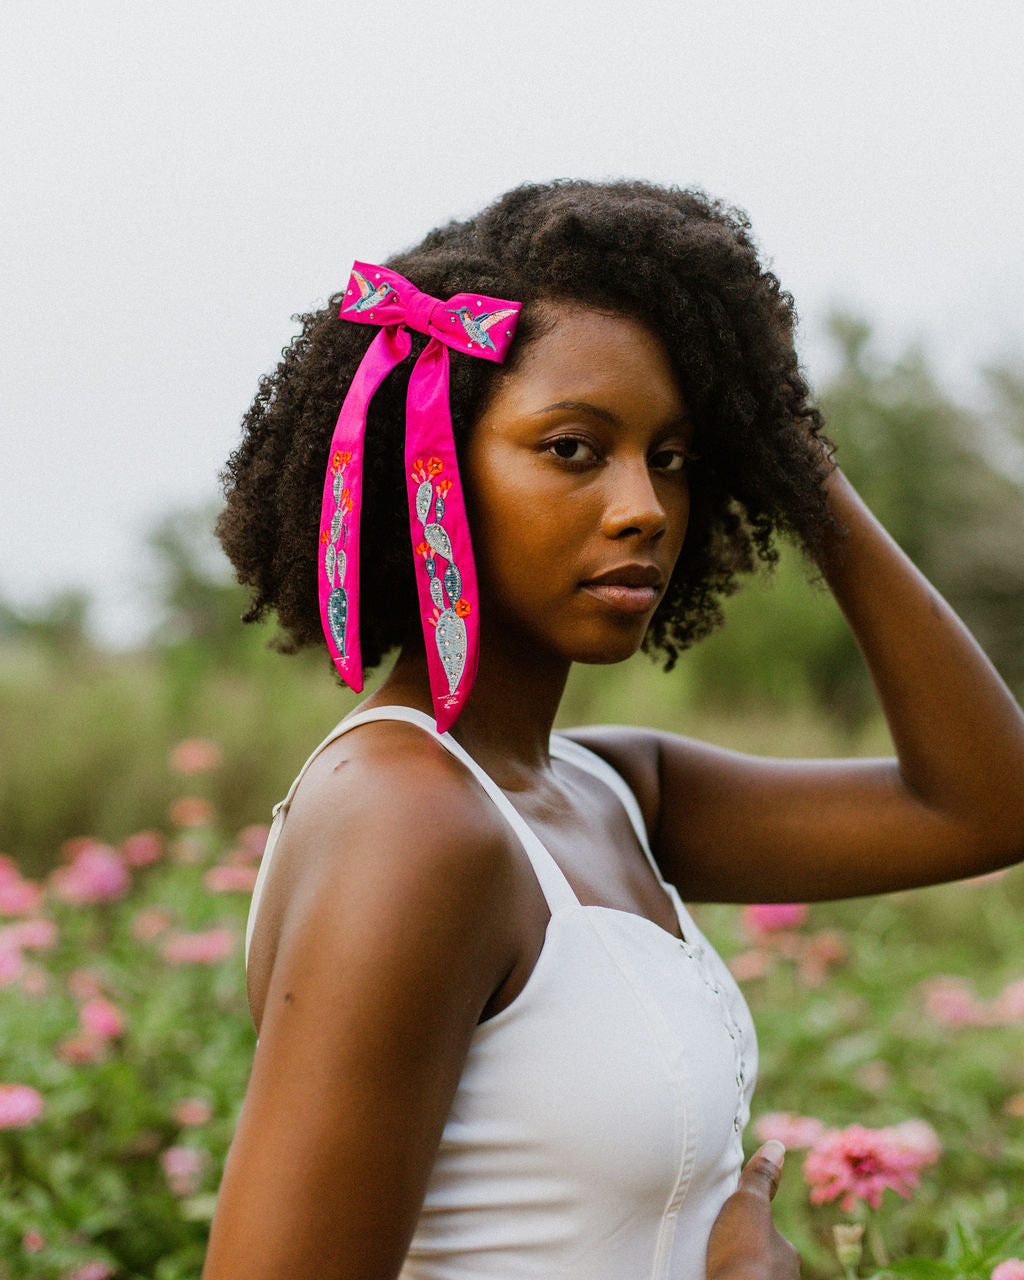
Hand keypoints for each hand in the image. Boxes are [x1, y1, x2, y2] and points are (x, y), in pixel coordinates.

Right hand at [706, 1141, 799, 1279]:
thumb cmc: (744, 1255)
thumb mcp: (749, 1206)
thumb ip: (761, 1179)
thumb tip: (777, 1146)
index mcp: (787, 1253)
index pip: (769, 1235)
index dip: (748, 1228)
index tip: (730, 1228)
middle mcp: (783, 1277)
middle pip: (759, 1259)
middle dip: (741, 1254)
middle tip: (715, 1246)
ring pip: (748, 1275)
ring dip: (732, 1270)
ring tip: (709, 1264)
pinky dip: (723, 1278)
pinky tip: (706, 1275)